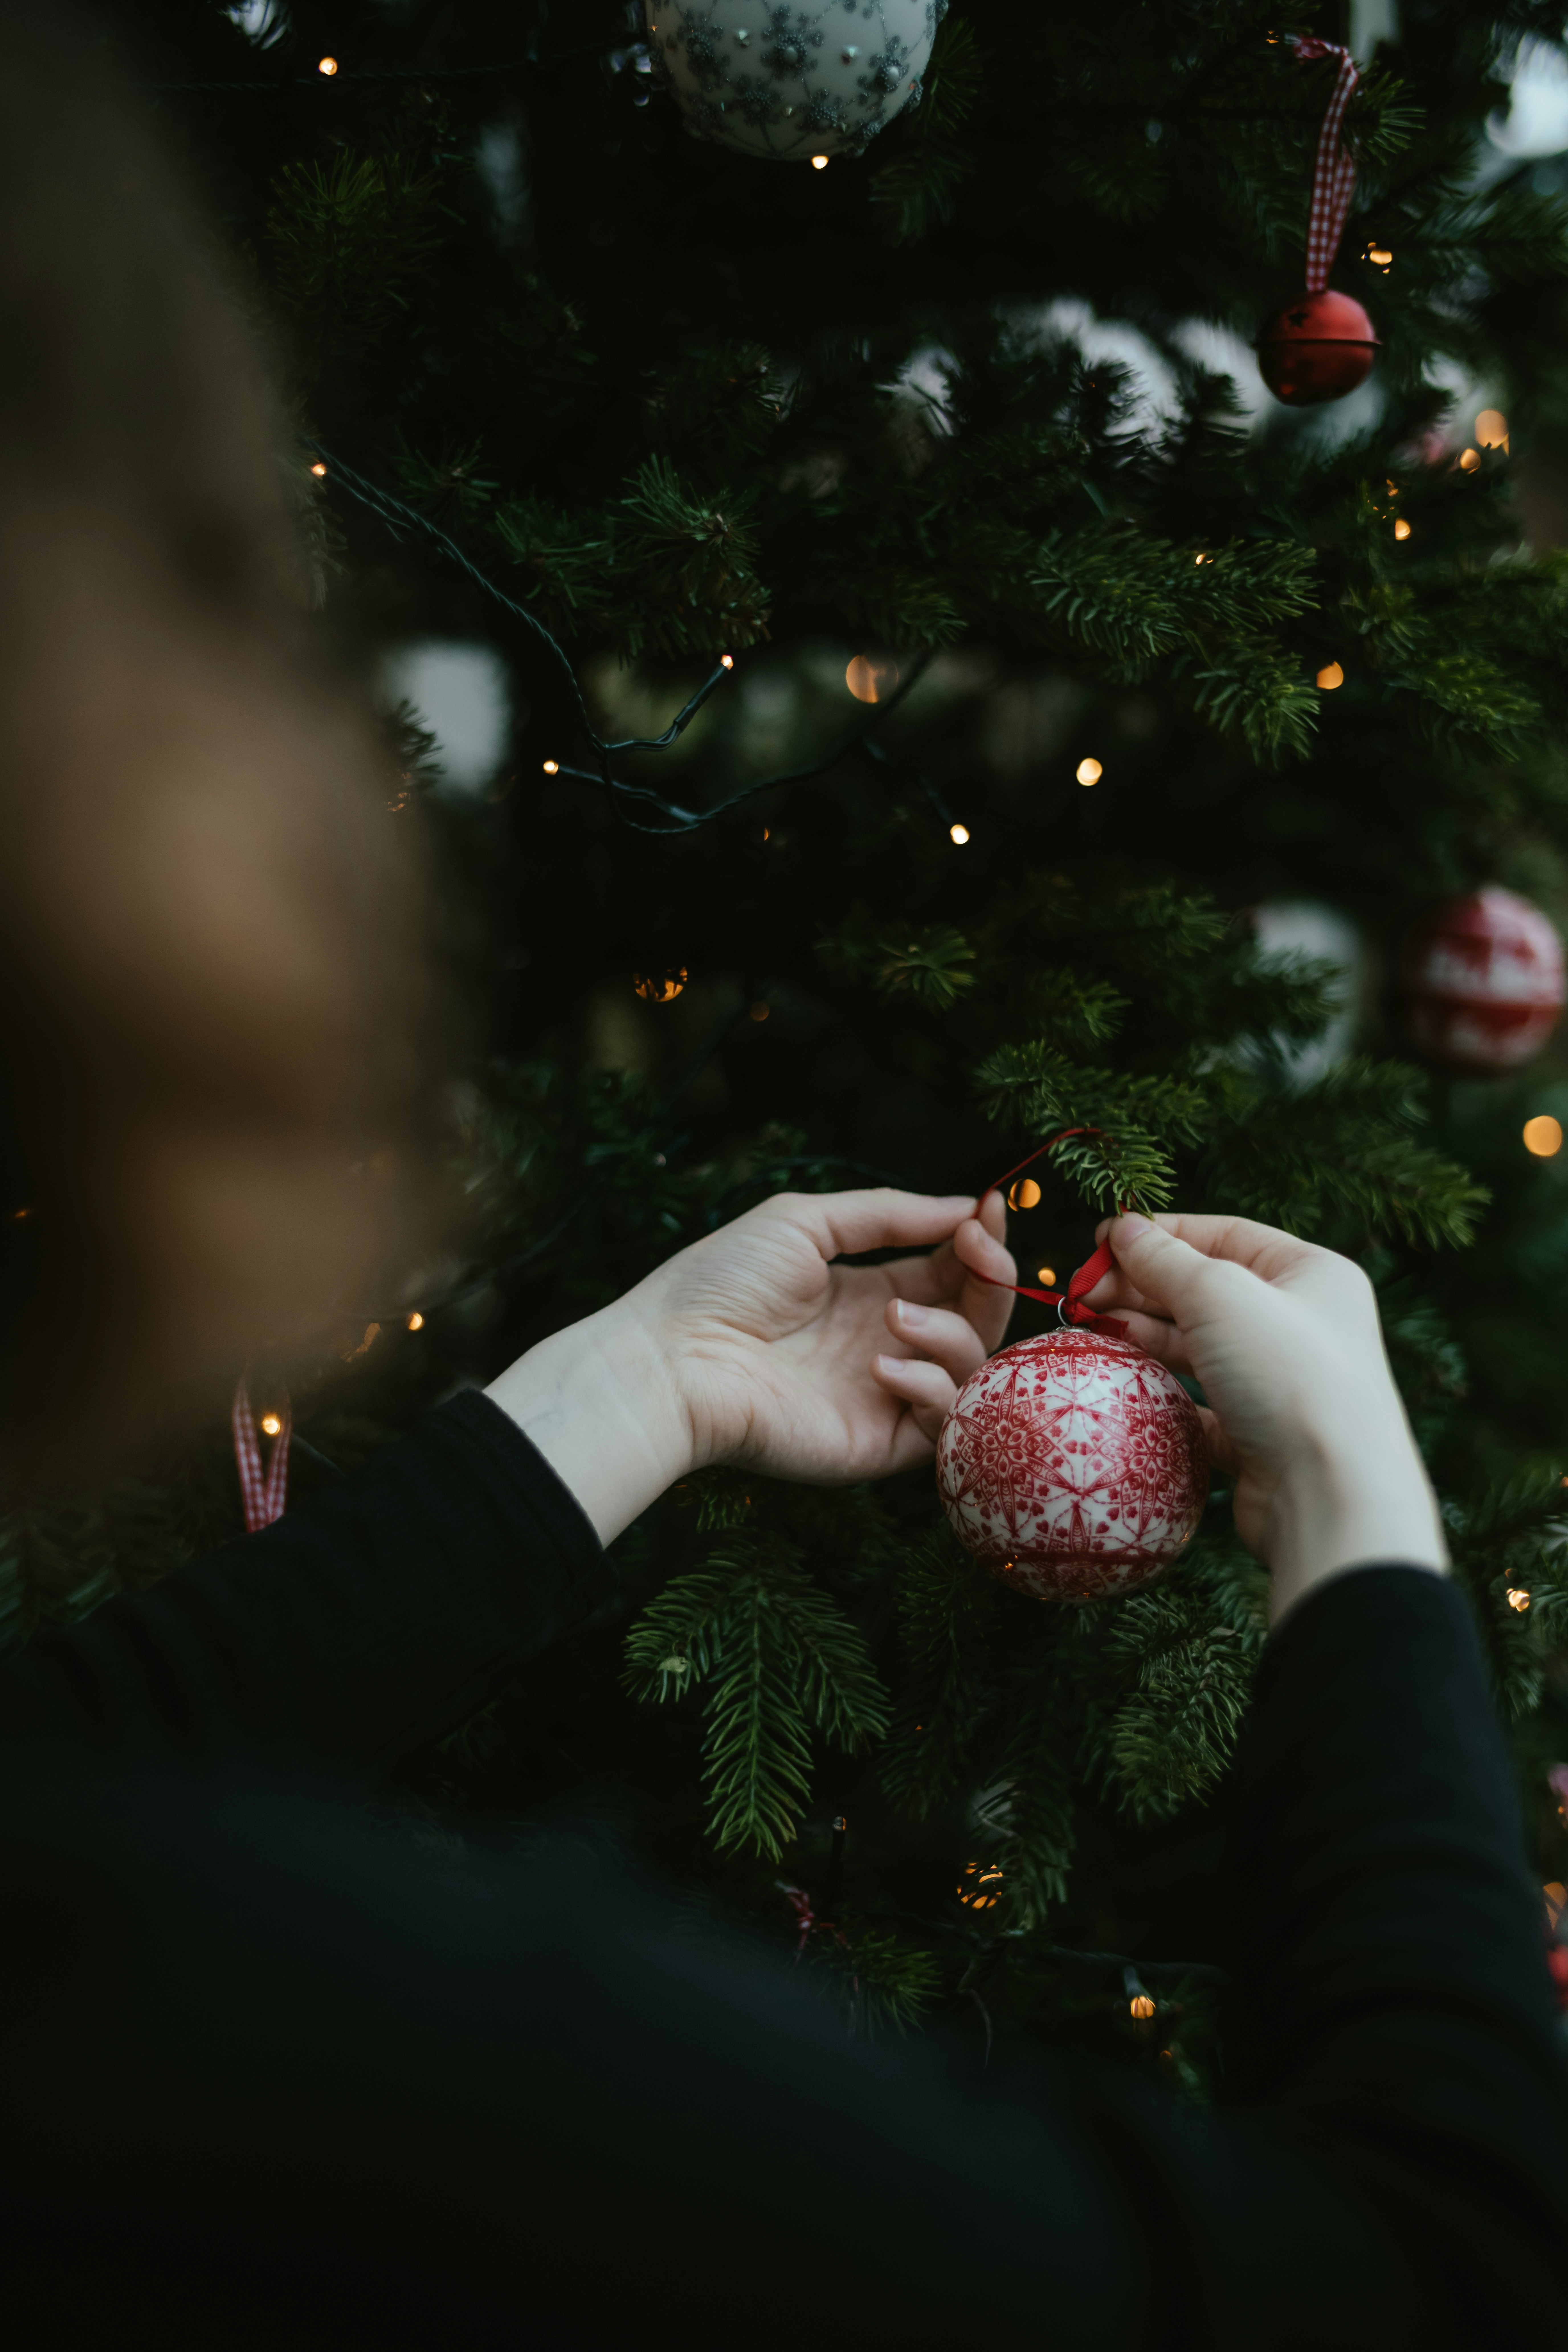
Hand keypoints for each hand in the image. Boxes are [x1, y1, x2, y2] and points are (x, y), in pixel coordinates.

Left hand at [486, 1189, 1018, 1545]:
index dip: (980, 1241)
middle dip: (991, 1278)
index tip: (990, 1206)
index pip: (953, 1271)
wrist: (674, 1360)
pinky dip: (931, 1389)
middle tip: (975, 1248)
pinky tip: (881, 1369)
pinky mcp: (880, 1445)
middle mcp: (887, 1346)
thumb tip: (964, 1206)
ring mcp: (887, 1399)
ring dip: (952, 1332)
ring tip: (893, 1317)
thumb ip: (887, 1214)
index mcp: (870, 1295)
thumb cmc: (721, 1283)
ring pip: (973, 1370)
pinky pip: (945, 1424)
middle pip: (977, 1318)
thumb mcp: (803, 1222)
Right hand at [1086, 1212, 1447, 1621]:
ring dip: (1142, 1332)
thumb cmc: (1286, 1373)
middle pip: (1205, 1289)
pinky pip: (1199, 1401)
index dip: (1158, 1234)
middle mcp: (1300, 1323)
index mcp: (1310, 1274)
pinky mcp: (1256, 1435)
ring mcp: (1278, 1382)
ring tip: (1089, 1327)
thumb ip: (1164, 1258)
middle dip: (1140, 1285)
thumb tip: (1122, 1226)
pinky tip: (1121, 1377)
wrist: (1329, 1495)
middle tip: (1080, 1293)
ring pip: (1198, 1345)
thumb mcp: (1219, 1294)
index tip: (1099, 1241)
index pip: (1224, 1235)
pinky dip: (1160, 1387)